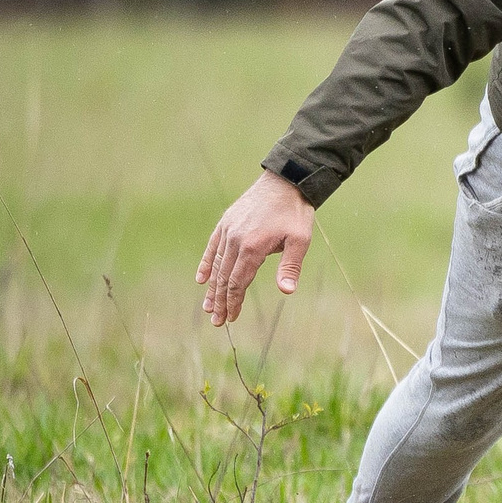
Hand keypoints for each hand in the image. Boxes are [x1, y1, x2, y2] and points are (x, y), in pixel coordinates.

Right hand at [195, 169, 314, 326]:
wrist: (285, 181)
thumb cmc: (295, 213)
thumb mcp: (300, 240)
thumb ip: (291, 266)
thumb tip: (287, 291)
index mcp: (252, 248)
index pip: (238, 282)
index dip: (233, 302)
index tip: (231, 318)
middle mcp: (235, 240)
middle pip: (224, 277)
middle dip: (220, 301)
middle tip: (217, 321)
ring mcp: (228, 231)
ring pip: (215, 265)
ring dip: (211, 287)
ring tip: (208, 307)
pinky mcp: (226, 223)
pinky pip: (212, 247)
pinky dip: (206, 264)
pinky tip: (201, 279)